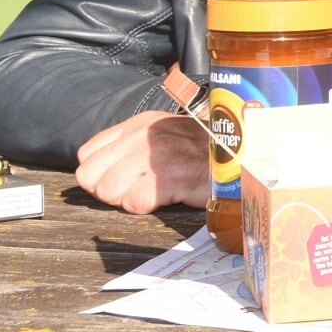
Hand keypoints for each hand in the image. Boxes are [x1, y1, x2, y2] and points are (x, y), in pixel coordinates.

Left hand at [75, 111, 209, 213]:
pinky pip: (134, 202)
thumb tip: (98, 172)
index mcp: (139, 125)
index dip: (100, 173)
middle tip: (135, 190)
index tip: (120, 179)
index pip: (87, 154)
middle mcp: (143, 137)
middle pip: (92, 177)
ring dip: (126, 199)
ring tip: (152, 194)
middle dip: (109, 190)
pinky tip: (164, 198)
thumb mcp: (165, 134)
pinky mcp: (171, 179)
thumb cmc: (203, 150)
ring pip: (108, 190)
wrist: (243, 154)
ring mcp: (157, 157)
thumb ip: (131, 146)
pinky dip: (145, 206)